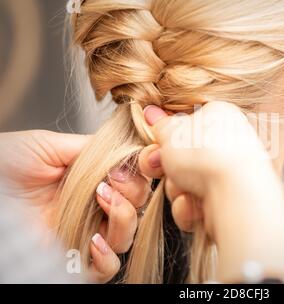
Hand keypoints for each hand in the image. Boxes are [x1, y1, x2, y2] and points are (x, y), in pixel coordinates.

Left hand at [0, 130, 145, 282]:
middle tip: (111, 181)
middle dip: (132, 193)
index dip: (137, 175)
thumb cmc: (5, 165)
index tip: (122, 167)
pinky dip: (108, 256)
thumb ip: (88, 146)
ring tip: (101, 201)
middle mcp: (93, 210)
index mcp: (92, 182)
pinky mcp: (72, 260)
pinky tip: (94, 240)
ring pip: (127, 238)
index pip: (133, 182)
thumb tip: (124, 149)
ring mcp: (85, 235)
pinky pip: (107, 269)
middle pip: (137, 209)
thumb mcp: (48, 145)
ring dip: (124, 219)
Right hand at [137, 102, 283, 281]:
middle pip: (182, 157)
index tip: (155, 145)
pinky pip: (197, 204)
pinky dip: (191, 207)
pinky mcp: (228, 201)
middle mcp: (228, 144)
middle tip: (157, 167)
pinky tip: (196, 207)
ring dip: (177, 189)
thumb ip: (160, 125)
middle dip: (165, 167)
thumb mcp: (172, 131)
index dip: (164, 138)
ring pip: (186, 183)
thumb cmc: (205, 153)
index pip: (185, 126)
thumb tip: (151, 112)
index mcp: (219, 116)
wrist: (236, 193)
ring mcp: (229, 174)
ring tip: (186, 189)